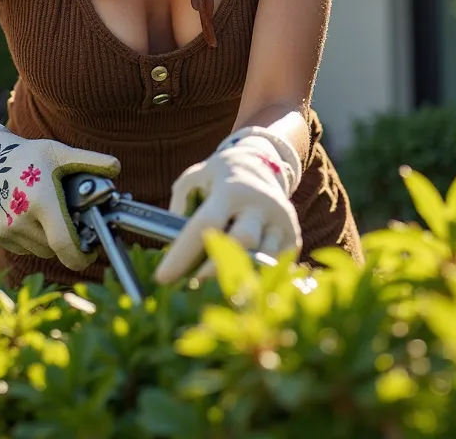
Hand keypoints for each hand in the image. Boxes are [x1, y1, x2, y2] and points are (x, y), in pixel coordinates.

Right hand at [0, 111, 119, 271]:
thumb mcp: (59, 153)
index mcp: (40, 200)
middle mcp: (19, 219)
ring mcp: (3, 230)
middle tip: (72, 222)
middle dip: (66, 239)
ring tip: (49, 214)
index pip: (64, 243)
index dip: (80, 256)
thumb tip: (117, 167)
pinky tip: (28, 215)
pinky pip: (22, 247)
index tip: (90, 254)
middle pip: (54, 247)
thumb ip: (89, 161)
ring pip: (38, 249)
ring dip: (48, 240)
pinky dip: (30, 238)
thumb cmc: (27, 154)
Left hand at [153, 129, 302, 285]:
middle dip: (216, 268)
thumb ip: (180, 201)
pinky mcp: (293, 237)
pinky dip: (258, 280)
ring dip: (238, 279)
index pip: (206, 223)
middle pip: (242, 240)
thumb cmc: (219, 177)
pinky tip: (241, 288)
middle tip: (192, 285)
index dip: (184, 252)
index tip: (163, 277)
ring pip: (263, 258)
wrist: (262, 163)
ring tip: (215, 293)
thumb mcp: (195, 177)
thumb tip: (171, 239)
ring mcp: (280, 221)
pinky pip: (277, 267)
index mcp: (231, 189)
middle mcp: (259, 204)